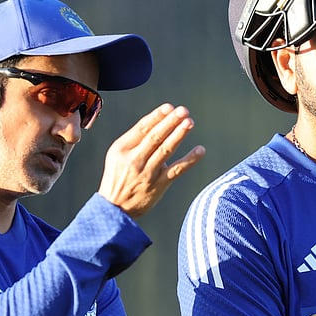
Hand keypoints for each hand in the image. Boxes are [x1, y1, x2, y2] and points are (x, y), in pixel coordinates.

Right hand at [97, 104, 204, 218]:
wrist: (114, 209)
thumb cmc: (118, 177)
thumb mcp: (117, 156)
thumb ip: (135, 141)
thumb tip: (162, 123)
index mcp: (122, 149)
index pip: (142, 128)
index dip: (157, 116)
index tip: (169, 107)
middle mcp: (134, 160)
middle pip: (155, 137)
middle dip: (170, 122)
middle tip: (183, 110)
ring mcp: (147, 173)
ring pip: (166, 150)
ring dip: (179, 135)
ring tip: (189, 122)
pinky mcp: (158, 185)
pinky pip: (177, 170)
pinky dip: (190, 160)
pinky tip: (200, 150)